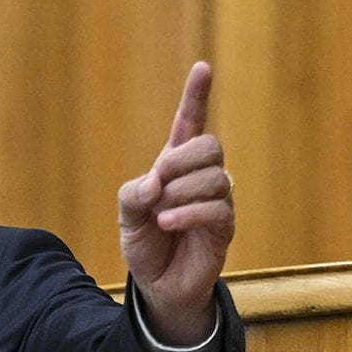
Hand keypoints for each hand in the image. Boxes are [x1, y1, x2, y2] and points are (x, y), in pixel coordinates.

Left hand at [118, 61, 233, 344]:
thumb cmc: (146, 243)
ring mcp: (217, 202)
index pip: (190, 122)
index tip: (202, 67)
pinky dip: (188, 213)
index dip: (197, 95)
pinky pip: (216, 208)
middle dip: (182, 159)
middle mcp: (201, 178)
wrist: (157, 284)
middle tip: (159, 183)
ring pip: (216, 176)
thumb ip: (134, 192)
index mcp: (176, 165)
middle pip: (211, 145)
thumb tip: (156, 182)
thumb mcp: (127, 214)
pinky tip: (168, 222)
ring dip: (182, 192)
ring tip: (161, 215)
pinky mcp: (224, 228)